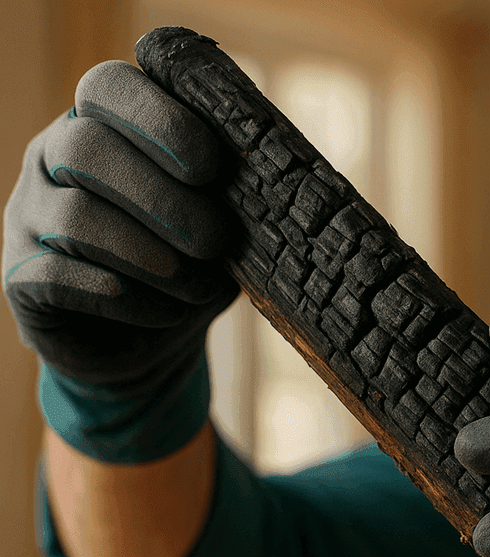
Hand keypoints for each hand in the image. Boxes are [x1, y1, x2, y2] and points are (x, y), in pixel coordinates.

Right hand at [3, 59, 235, 392]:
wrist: (152, 342)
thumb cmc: (195, 263)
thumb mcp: (225, 221)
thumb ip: (235, 189)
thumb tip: (268, 180)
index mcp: (104, 122)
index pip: (108, 86)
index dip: (159, 119)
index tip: (210, 168)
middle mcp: (52, 157)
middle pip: (86, 148)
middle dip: (163, 198)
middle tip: (215, 240)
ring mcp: (27, 214)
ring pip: (75, 217)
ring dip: (153, 258)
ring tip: (198, 287)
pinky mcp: (18, 277)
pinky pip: (59, 276)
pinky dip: (128, 298)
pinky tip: (168, 311)